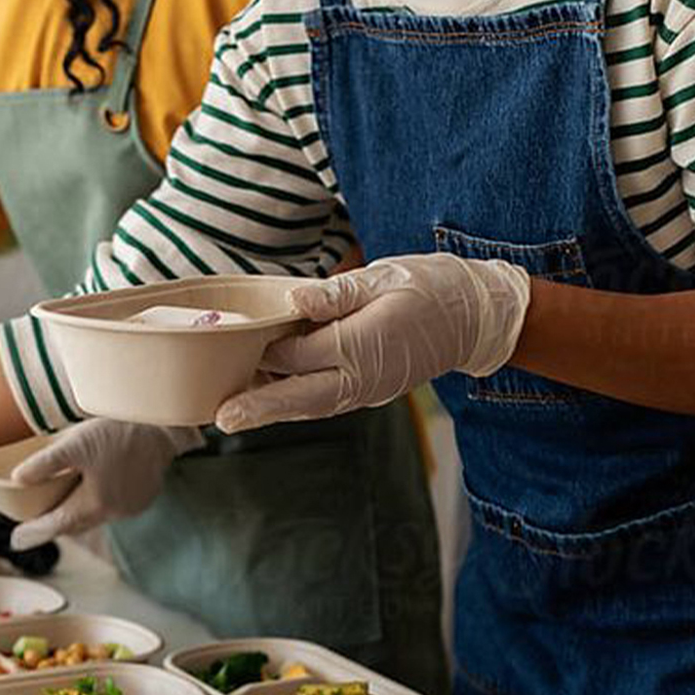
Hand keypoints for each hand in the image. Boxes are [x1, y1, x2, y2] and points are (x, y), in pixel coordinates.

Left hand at [9, 419, 203, 550]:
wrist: (165, 424)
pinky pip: (115, 506)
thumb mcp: (76, 443)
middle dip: (54, 525)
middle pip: (77, 524)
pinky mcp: (144, 495)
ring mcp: (133, 505)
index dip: (34, 533)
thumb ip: (46, 463)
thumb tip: (18, 479)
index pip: (57, 525)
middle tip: (33, 526)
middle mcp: (115, 511)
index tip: (16, 540)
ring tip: (60, 508)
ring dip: (77, 513)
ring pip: (96, 515)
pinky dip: (98, 503)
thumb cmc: (120, 430)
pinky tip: (95, 491)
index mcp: (95, 504)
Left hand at [216, 253, 530, 432]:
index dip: (268, 346)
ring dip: (272, 412)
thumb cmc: (427, 287)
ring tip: (232, 417)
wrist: (473, 317)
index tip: (237, 338)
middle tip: (221, 418)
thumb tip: (296, 299)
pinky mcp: (367, 394)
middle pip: (301, 396)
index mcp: (364, 343)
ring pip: (311, 406)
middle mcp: (364, 377)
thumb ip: (337, 293)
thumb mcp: (384, 277)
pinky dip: (294, 405)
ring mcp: (367, 391)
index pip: (301, 353)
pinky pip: (324, 403)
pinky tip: (267, 402)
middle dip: (260, 406)